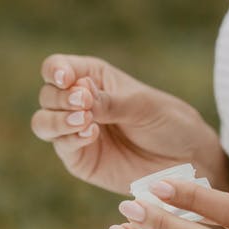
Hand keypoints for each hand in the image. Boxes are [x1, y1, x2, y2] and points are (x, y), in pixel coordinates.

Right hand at [32, 54, 228, 193]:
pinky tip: (90, 134)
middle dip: (61, 98)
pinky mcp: (78, 158)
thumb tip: (78, 97)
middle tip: (84, 103)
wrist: (186, 160)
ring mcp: (74, 132)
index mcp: (92, 78)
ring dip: (57, 120)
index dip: (55, 71)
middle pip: (47, 95)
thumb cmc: (168, 123)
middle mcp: (78, 104)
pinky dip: (70, 139)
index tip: (67, 79)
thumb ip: (108, 101)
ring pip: (43, 122)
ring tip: (84, 121)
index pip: (58, 68)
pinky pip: (61, 146)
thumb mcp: (142, 105)